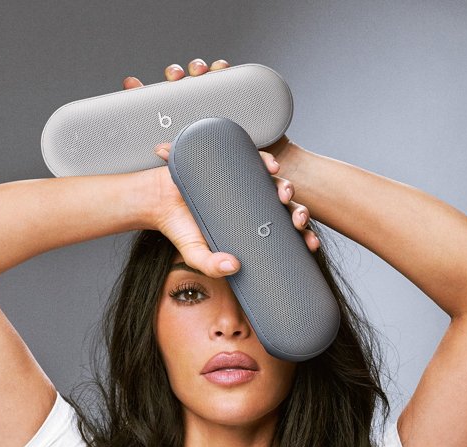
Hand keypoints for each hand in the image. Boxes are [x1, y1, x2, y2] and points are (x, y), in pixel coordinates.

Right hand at [123, 58, 318, 278]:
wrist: (157, 200)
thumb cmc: (179, 228)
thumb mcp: (194, 253)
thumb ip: (211, 265)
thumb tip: (233, 267)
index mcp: (252, 227)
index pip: (284, 232)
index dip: (301, 236)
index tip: (310, 244)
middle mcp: (253, 204)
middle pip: (285, 208)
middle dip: (298, 213)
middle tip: (296, 221)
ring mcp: (244, 182)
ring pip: (276, 183)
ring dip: (287, 188)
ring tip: (284, 194)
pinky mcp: (232, 162)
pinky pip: (255, 159)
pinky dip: (266, 161)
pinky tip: (272, 168)